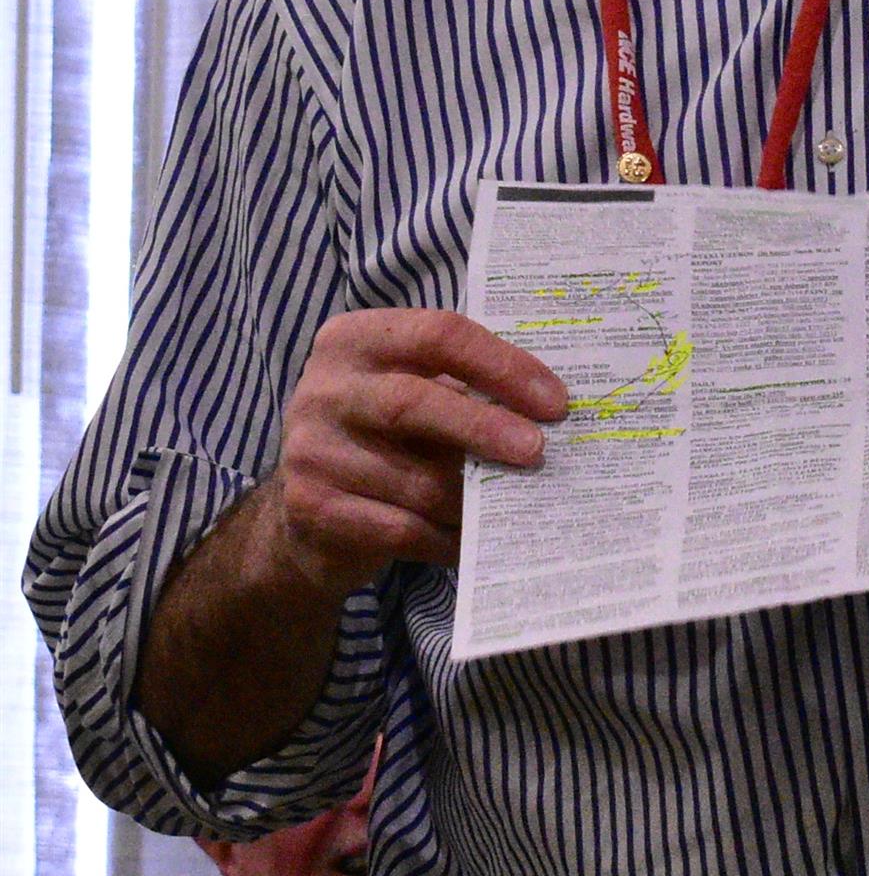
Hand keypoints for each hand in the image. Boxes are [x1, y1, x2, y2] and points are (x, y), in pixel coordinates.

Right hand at [266, 308, 567, 601]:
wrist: (308, 513)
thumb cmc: (384, 435)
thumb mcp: (413, 391)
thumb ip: (463, 387)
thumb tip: (549, 407)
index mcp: (355, 339)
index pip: (437, 335)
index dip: (501, 365)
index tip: (553, 400)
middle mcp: (324, 389)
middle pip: (414, 401)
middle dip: (484, 427)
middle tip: (537, 449)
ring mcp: (311, 450)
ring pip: (415, 479)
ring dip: (473, 496)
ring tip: (514, 501)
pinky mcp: (312, 508)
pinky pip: (401, 528)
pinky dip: (448, 538)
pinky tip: (474, 540)